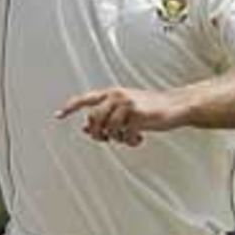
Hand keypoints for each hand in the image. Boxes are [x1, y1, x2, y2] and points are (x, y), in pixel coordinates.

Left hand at [56, 85, 185, 145]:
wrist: (176, 105)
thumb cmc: (152, 108)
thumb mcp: (125, 110)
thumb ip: (106, 116)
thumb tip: (85, 129)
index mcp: (112, 93)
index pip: (85, 99)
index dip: (70, 107)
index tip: (58, 115)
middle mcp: (117, 96)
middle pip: (93, 118)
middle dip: (97, 133)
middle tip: (106, 139)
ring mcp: (127, 104)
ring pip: (108, 128)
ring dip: (116, 138)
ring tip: (128, 138)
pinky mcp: (138, 114)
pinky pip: (125, 134)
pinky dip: (130, 141)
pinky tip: (138, 139)